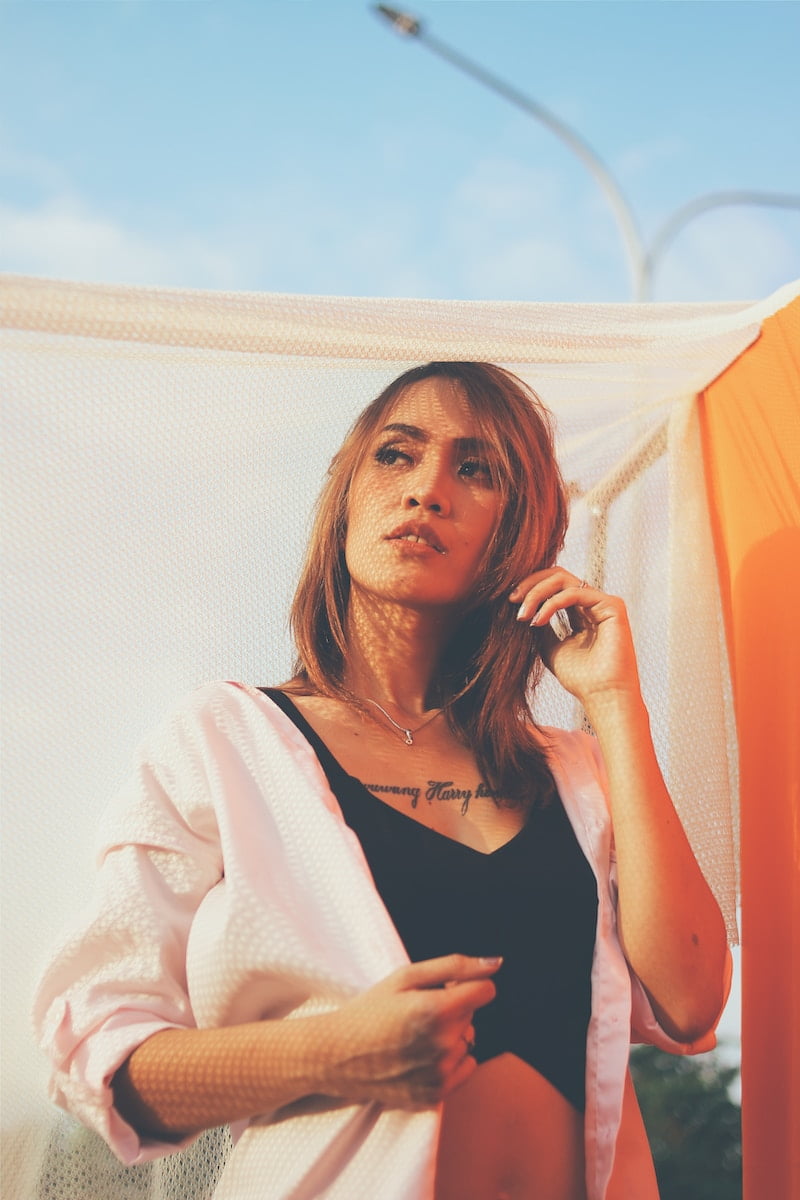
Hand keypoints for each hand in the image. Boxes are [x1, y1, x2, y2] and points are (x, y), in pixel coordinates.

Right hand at [320, 954, 499, 1109]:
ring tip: (415, 1035)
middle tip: (416, 1011)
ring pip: (468, 1041)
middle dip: (453, 1008)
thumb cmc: (370, 1009)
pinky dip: (449, 1059)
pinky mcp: (435, 1095)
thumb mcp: (406, 976)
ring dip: (450, 1035)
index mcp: (437, 1010)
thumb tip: (496, 963)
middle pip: (472, 1015)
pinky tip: (420, 1055)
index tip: (443, 988)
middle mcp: (444, 1045)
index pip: (485, 991)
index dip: (465, 985)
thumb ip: (455, 966)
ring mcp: (440, 1074)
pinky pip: (465, 1068)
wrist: (337, 1055)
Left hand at [510, 567, 640, 705]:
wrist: (601, 696)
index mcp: (580, 611)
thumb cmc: (579, 678)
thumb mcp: (549, 646)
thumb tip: (522, 603)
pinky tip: (538, 620)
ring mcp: (603, 602)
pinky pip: (574, 593)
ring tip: (523, 615)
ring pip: (563, 580)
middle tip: (512, 600)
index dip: (530, 588)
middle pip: (557, 575)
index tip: (510, 602)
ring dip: (537, 593)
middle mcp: (592, 603)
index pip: (553, 585)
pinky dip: (551, 603)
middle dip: (531, 585)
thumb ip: (540, 622)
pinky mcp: (612, 605)